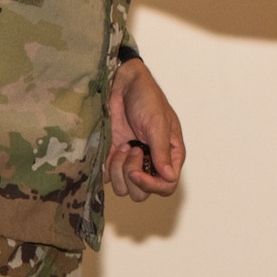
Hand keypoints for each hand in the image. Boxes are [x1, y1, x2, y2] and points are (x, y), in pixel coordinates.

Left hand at [106, 57, 184, 199]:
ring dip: (119, 169)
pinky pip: (107, 177)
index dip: (150, 185)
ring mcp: (131, 161)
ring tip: (123, 145)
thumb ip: (162, 151)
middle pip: (142, 193)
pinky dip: (106, 167)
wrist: (122, 83)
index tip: (135, 172)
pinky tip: (113, 145)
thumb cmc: (146, 97)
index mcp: (170, 155)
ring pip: (123, 188)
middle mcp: (151, 162)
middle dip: (132, 176)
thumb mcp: (157, 123)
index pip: (166, 186)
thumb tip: (169, 177)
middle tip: (132, 150)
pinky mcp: (112, 157)